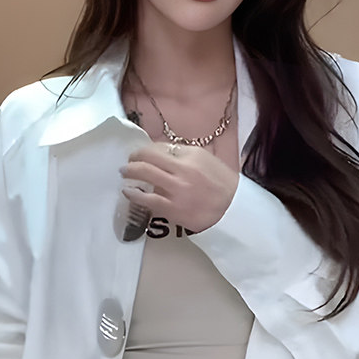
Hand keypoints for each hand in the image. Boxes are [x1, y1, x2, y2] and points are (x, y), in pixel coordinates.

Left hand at [120, 143, 238, 232]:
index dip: (147, 149)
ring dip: (130, 171)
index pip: (160, 147)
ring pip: (144, 174)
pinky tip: (128, 192)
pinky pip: (147, 199)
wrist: (233, 211)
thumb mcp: (207, 160)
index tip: (142, 153)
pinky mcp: (172, 208)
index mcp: (192, 155)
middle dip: (133, 157)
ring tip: (125, 173)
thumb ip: (184, 155)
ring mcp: (176, 189)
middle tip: (128, 161)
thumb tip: (161, 153)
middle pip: (148, 157)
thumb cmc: (222, 185)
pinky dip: (134, 194)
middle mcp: (183, 169)